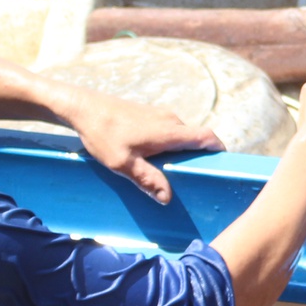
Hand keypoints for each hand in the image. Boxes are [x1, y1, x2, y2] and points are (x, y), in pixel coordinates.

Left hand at [70, 93, 222, 203]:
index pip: (207, 137)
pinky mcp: (150, 114)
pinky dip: (171, 145)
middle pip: (196, 138)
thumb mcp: (123, 164)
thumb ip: (147, 180)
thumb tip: (167, 198)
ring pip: (182, 135)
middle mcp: (171, 120)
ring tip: (173, 172)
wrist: (83, 107)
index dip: (219, 150)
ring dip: (183, 151)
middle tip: (194, 178)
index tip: (222, 164)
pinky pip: (170, 131)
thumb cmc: (103, 134)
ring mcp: (160, 115)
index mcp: (170, 132)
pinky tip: (156, 159)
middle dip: (199, 156)